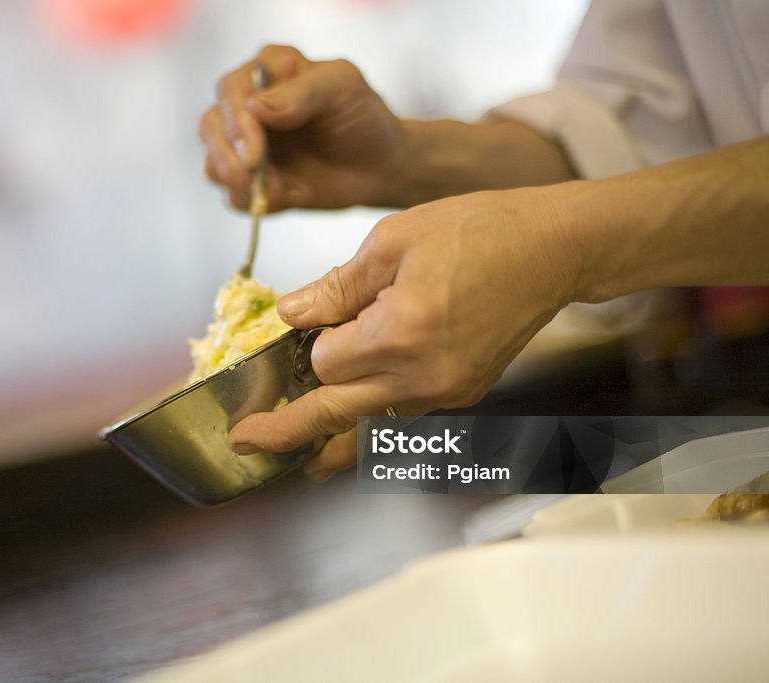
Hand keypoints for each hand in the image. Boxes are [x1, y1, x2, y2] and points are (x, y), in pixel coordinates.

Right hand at [199, 44, 408, 211]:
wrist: (379, 165)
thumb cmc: (362, 117)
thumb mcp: (343, 89)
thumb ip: (302, 93)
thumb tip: (254, 108)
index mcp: (266, 70)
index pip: (231, 92)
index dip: (237, 124)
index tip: (255, 155)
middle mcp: (247, 104)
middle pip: (210, 127)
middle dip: (227, 158)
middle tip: (253, 178)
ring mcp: (245, 145)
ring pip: (213, 164)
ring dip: (243, 184)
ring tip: (285, 191)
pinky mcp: (251, 180)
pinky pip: (233, 196)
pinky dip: (258, 203)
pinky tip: (296, 195)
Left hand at [227, 187, 580, 479]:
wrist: (552, 249)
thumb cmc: (478, 230)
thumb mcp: (392, 240)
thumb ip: (336, 286)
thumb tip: (290, 314)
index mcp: (400, 333)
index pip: (324, 362)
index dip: (311, 343)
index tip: (311, 324)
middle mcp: (423, 376)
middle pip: (336, 414)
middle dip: (287, 428)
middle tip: (244, 441)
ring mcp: (446, 392)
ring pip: (371, 427)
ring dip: (330, 440)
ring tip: (298, 462)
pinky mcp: (462, 394)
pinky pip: (403, 417)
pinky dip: (373, 423)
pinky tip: (353, 431)